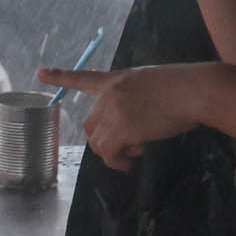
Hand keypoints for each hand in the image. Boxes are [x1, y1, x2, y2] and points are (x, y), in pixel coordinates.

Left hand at [36, 63, 209, 170]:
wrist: (195, 90)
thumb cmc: (186, 86)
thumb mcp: (154, 84)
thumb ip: (137, 99)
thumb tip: (136, 129)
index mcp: (118, 78)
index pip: (85, 77)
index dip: (61, 76)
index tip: (40, 73)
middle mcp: (111, 93)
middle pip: (91, 124)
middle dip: (104, 141)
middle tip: (129, 149)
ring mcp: (114, 110)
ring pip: (99, 142)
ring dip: (114, 154)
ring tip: (135, 156)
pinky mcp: (122, 128)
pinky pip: (110, 153)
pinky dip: (118, 163)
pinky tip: (132, 162)